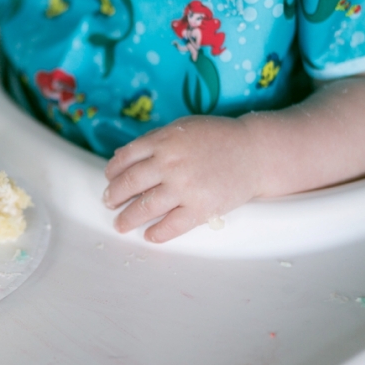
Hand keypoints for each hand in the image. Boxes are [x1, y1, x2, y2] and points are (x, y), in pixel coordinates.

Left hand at [102, 116, 261, 241]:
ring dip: (128, 218)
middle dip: (114, 197)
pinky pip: (171, 226)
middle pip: (129, 184)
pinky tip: (149, 235)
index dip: (112, 172)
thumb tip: (120, 158)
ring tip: (120, 224)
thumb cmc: (217, 138)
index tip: (109, 180)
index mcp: (164, 141)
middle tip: (109, 204)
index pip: (125, 159)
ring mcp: (185, 187)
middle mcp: (170, 164)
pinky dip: (156, 233)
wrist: (255, 152)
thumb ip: (152, 141)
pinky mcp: (201, 208)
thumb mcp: (182, 128)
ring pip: (145, 208)